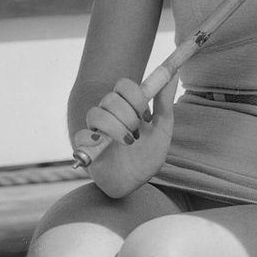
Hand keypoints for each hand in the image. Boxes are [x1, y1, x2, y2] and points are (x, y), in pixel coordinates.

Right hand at [73, 73, 177, 197]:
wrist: (136, 182)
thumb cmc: (148, 156)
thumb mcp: (162, 129)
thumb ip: (164, 102)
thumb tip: (174, 74)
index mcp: (127, 107)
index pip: (123, 85)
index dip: (135, 96)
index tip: (146, 115)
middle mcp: (109, 115)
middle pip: (110, 98)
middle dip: (128, 116)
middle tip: (138, 133)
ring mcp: (96, 129)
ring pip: (96, 114)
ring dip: (116, 129)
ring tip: (129, 143)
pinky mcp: (84, 146)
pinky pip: (81, 134)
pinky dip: (94, 140)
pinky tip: (104, 147)